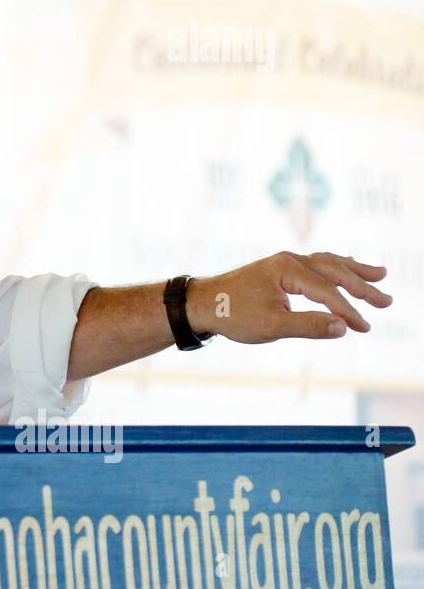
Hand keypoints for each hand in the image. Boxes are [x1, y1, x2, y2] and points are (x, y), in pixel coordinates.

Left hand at [187, 251, 391, 342]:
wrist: (202, 303)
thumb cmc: (233, 314)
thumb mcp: (271, 326)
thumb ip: (308, 325)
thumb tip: (343, 327)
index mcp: (287, 270)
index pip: (327, 291)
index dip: (348, 310)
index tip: (364, 327)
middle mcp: (289, 260)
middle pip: (334, 271)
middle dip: (361, 286)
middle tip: (386, 301)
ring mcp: (285, 262)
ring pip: (327, 263)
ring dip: (353, 271)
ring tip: (380, 275)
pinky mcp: (280, 269)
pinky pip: (316, 264)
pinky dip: (336, 267)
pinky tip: (348, 268)